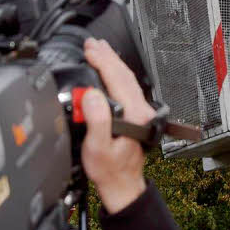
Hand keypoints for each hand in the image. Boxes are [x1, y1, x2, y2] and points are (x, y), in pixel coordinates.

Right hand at [80, 38, 156, 213]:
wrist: (122, 186)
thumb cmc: (110, 170)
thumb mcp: (97, 147)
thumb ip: (96, 120)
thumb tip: (92, 95)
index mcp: (134, 115)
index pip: (116, 79)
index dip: (102, 61)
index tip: (89, 50)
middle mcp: (141, 111)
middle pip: (124, 74)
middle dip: (107, 56)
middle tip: (92, 43)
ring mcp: (141, 112)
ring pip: (126, 79)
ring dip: (112, 62)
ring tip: (99, 50)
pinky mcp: (137, 115)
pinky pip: (126, 86)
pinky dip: (115, 73)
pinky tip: (108, 71)